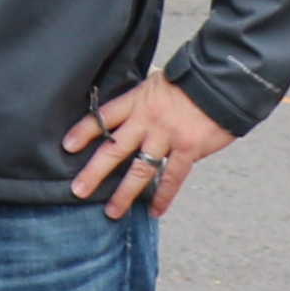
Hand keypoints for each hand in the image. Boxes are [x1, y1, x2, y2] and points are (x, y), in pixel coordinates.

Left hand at [64, 76, 233, 219]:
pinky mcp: (188, 149)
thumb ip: (144, 95)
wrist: (221, 81)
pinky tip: (155, 211)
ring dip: (124, 193)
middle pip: (114, 148)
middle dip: (94, 171)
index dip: (84, 131)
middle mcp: (146, 120)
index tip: (67, 146)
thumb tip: (132, 96)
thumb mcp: (159, 79)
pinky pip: (172, 178)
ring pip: (140, 169)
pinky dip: (163, 196)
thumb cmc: (190, 78)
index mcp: (137, 100)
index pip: (103, 117)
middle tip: (78, 190)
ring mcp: (166, 136)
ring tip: (112, 212)